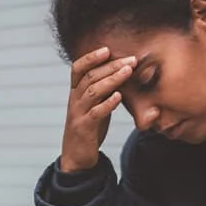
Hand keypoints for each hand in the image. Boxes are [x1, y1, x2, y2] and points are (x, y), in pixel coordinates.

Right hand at [60, 47, 136, 172]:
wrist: (77, 156)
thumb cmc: (89, 129)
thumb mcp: (96, 106)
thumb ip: (104, 92)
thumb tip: (121, 76)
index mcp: (76, 93)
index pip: (78, 69)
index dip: (90, 57)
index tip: (107, 49)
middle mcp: (74, 100)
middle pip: (90, 76)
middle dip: (110, 66)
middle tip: (130, 60)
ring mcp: (78, 114)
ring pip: (93, 91)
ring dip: (112, 79)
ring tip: (128, 72)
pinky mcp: (84, 128)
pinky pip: (95, 113)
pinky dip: (108, 103)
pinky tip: (119, 96)